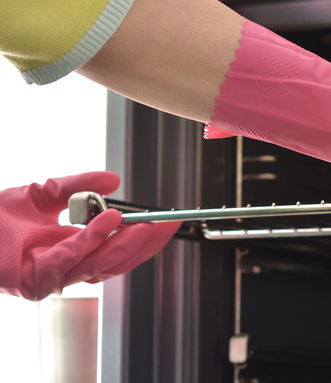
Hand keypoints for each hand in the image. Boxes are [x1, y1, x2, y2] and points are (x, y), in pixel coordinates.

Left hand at [0, 171, 180, 299]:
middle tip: (167, 224)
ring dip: (127, 243)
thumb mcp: (44, 192)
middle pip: (119, 262)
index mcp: (72, 250)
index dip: (145, 237)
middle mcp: (67, 267)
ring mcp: (54, 276)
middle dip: (146, 243)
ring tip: (146, 223)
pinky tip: (112, 220)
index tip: (166, 221)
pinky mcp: (38, 277)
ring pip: (102, 263)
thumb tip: (113, 179)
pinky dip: (96, 237)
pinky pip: (75, 255)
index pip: (118, 249)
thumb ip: (78, 185)